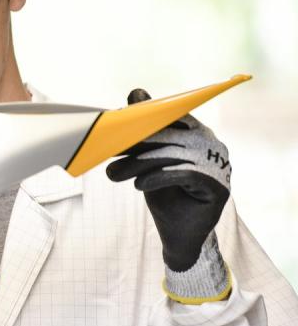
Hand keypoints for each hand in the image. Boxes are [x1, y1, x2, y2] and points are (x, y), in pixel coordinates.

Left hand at [106, 88, 230, 271]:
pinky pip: (185, 174)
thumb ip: (145, 130)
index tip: (113, 128)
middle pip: (167, 136)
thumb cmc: (163, 191)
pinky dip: (159, 178)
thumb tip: (137, 92)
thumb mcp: (148, 157)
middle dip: (134, 143)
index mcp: (195, 131)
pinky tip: (140, 185)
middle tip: (106, 151)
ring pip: (172, 155)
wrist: (180, 233)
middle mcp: (210, 143)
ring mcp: (218, 163)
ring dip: (138, 164)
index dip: (140, 122)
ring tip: (113, 174)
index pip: (167, 118)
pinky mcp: (219, 185)